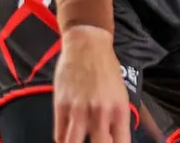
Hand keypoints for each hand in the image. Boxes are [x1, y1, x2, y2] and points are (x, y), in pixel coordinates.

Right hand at [53, 26, 131, 142]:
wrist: (89, 46)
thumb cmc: (107, 69)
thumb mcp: (119, 94)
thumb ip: (116, 118)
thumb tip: (112, 139)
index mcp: (120, 110)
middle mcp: (101, 113)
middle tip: (93, 140)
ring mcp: (80, 111)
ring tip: (78, 140)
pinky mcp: (61, 107)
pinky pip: (60, 135)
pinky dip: (64, 139)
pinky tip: (67, 136)